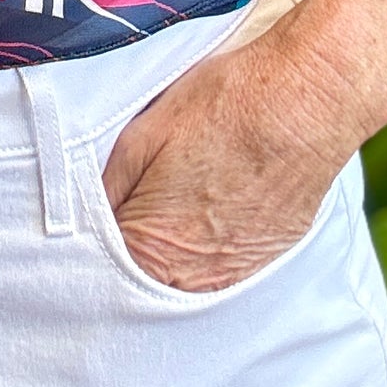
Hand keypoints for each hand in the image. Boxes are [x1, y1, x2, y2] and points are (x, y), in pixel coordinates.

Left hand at [101, 19, 358, 293]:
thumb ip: (106, 190)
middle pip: (142, 283)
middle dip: (126, 254)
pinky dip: (206, 250)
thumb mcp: (140, 136)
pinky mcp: (266, 260)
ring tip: (172, 206)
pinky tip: (208, 211)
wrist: (305, 103)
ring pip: (182, 281)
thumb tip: (81, 219)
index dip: (87, 247)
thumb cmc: (222, 109)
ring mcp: (234, 275)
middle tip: (129, 209)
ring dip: (169, 257)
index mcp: (150, 251)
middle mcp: (192, 279)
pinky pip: (221, 269)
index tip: (88, 226)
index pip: (99, 273)